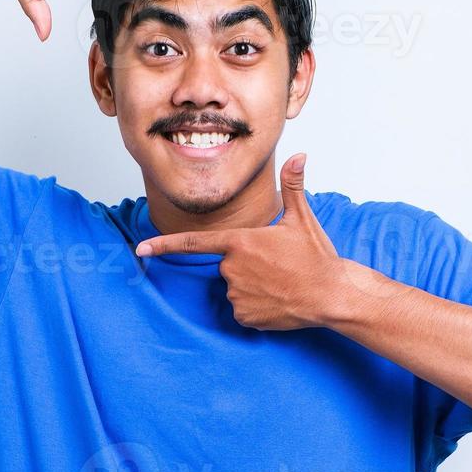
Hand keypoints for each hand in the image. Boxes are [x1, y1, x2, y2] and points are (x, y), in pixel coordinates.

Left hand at [134, 154, 354, 330]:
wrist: (330, 294)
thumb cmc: (316, 257)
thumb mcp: (301, 219)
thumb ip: (293, 186)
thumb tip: (299, 155)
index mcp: (240, 241)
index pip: (193, 243)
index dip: (164, 246)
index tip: (140, 249)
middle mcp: (233, 268)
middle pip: (228, 265)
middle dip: (247, 265)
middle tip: (278, 265)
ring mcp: (237, 294)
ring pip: (236, 288)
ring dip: (253, 286)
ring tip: (281, 283)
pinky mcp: (245, 316)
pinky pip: (243, 310)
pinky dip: (257, 307)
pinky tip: (278, 300)